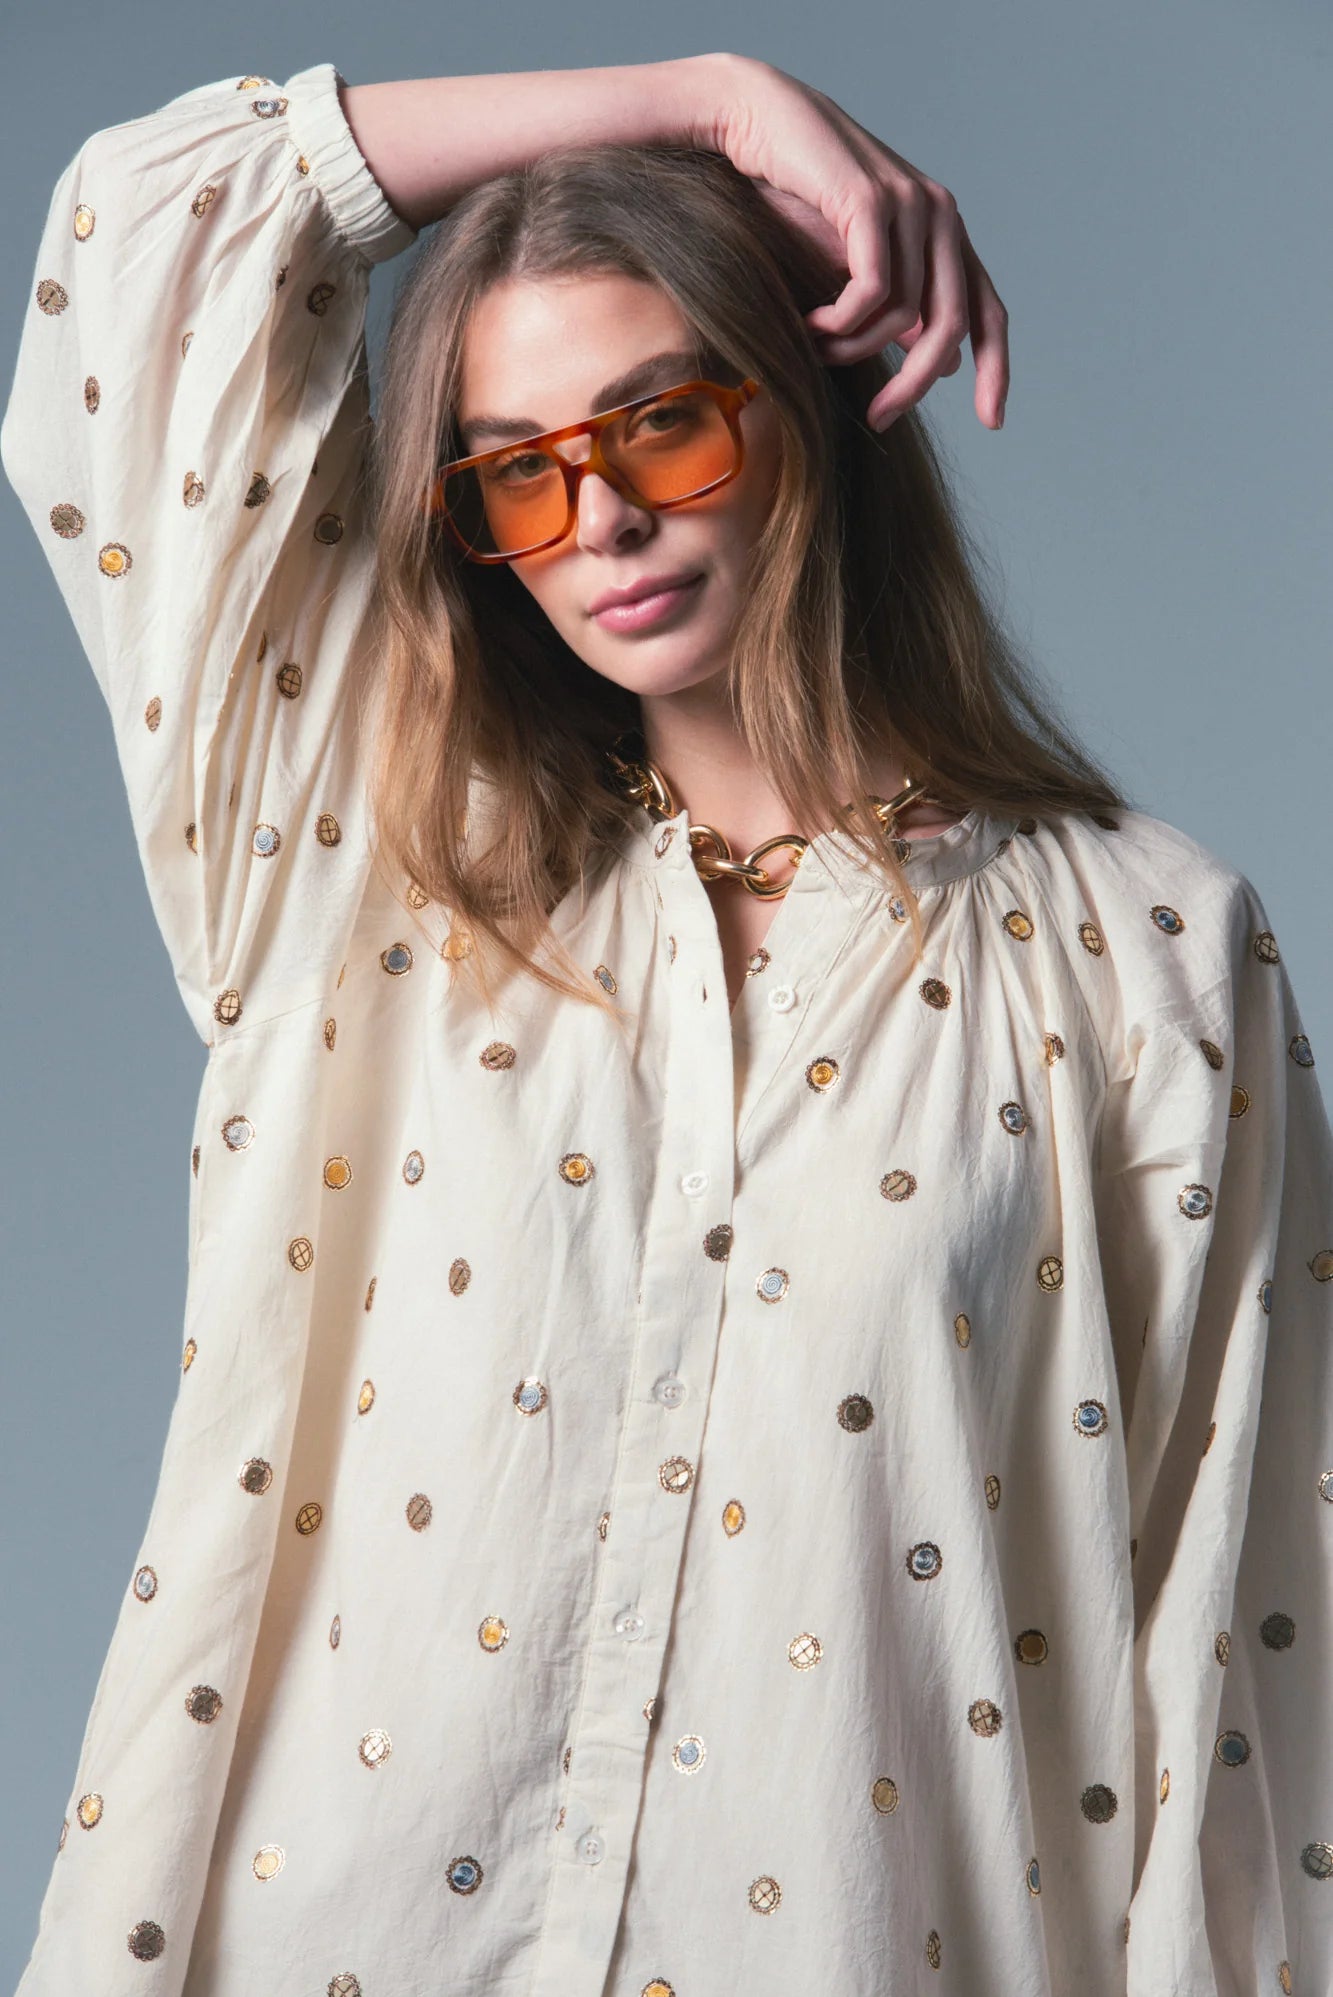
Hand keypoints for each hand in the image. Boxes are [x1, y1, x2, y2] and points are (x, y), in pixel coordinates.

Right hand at [694, 55, 1008, 432]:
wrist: (758, 126)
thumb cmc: (799, 197)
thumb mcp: (855, 265)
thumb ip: (902, 309)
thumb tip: (946, 364)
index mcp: (945, 234)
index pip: (988, 312)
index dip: (997, 370)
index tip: (992, 422)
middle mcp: (941, 216)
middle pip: (950, 328)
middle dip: (915, 385)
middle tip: (879, 419)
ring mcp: (911, 204)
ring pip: (903, 317)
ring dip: (854, 348)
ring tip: (817, 347)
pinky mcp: (873, 201)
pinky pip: (871, 292)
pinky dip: (839, 322)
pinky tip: (809, 325)